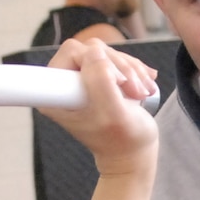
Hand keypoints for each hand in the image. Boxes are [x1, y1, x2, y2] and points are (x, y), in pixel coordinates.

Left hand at [42, 37, 158, 176]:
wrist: (133, 150)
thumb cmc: (123, 139)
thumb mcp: (113, 114)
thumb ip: (101, 82)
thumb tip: (94, 52)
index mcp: (56, 95)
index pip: (72, 52)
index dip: (97, 62)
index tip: (117, 85)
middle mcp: (63, 84)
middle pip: (91, 49)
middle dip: (120, 67)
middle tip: (137, 91)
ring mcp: (80, 78)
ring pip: (106, 52)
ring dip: (130, 69)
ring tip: (142, 91)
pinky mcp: (96, 75)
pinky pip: (114, 57)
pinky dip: (133, 69)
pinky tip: (143, 84)